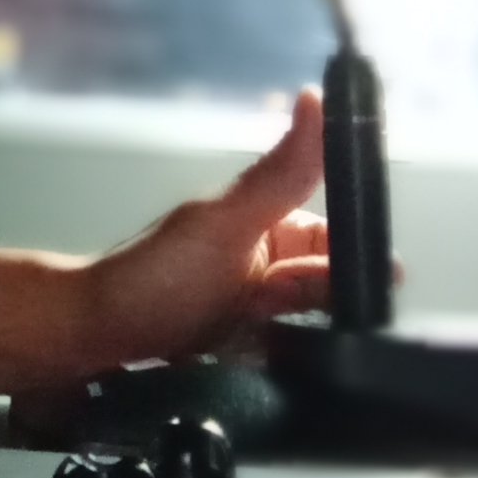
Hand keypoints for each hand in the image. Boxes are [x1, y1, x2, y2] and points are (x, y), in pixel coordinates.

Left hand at [0, 92, 337, 400]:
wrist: (90, 335)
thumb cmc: (156, 276)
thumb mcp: (226, 223)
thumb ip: (280, 174)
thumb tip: (318, 98)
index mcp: (266, 227)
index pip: (333, 239)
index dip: (359, 261)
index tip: (387, 282)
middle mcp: (263, 267)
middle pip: (324, 289)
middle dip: (334, 307)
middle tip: (325, 326)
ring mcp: (249, 314)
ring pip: (308, 327)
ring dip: (313, 341)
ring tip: (307, 354)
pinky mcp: (236, 356)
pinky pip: (281, 360)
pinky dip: (288, 367)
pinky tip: (291, 378)